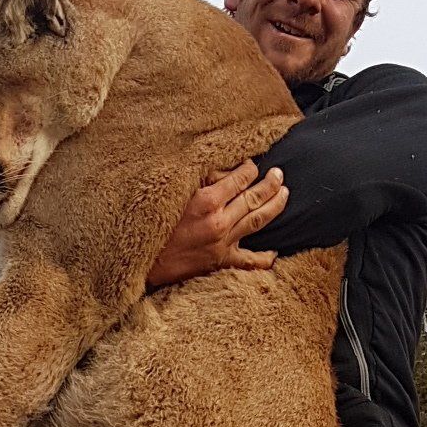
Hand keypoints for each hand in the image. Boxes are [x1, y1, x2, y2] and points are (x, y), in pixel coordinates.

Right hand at [147, 160, 288, 288]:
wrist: (141, 262)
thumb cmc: (152, 224)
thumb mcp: (172, 193)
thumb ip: (197, 180)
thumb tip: (219, 172)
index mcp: (206, 201)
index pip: (239, 179)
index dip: (249, 169)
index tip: (252, 164)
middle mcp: (219, 222)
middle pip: (254, 198)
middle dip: (270, 183)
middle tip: (279, 174)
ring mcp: (222, 244)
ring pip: (257, 221)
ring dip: (274, 206)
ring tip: (285, 194)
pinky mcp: (219, 263)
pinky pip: (248, 261)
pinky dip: (263, 258)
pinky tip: (274, 253)